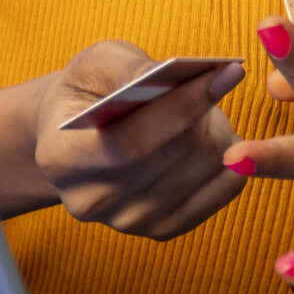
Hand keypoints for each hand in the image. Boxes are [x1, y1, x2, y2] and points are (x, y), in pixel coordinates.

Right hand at [31, 42, 248, 239]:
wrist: (80, 137)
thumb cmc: (90, 93)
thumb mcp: (97, 64)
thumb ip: (130, 68)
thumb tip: (171, 75)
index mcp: (62, 158)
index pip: (131, 142)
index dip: (183, 106)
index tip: (227, 73)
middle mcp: (91, 200)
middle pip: (173, 154)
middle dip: (205, 111)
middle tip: (212, 81)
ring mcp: (127, 221)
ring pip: (203, 169)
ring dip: (218, 131)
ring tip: (204, 110)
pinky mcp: (161, 228)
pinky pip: (220, 191)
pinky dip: (230, 158)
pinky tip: (216, 136)